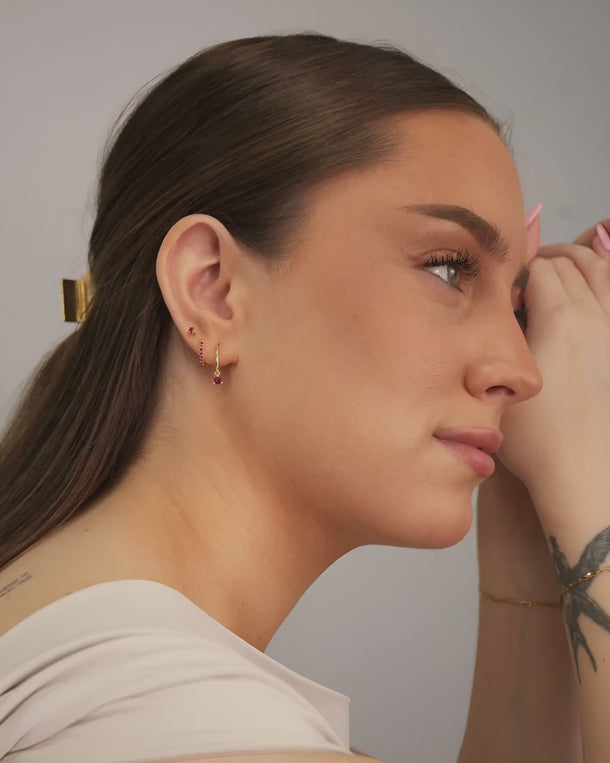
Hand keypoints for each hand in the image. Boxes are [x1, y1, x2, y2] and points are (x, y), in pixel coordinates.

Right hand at [494, 216, 609, 530]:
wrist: (582, 477)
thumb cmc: (538, 441)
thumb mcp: (501, 384)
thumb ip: (503, 336)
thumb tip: (507, 304)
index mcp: (562, 323)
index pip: (541, 268)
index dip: (519, 271)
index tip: (507, 287)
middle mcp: (595, 322)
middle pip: (574, 264)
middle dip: (549, 259)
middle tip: (529, 271)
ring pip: (604, 273)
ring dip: (582, 262)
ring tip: (562, 267)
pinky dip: (605, 283)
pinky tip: (593, 290)